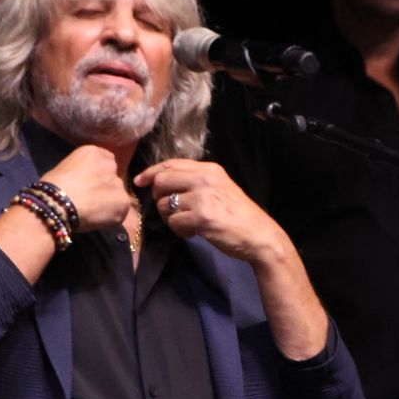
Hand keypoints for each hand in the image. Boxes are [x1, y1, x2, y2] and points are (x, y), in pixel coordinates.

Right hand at [40, 145, 136, 231]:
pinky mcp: (124, 202)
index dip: (98, 175)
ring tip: (93, 212)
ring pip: (117, 195)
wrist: (57, 202)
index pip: (105, 161)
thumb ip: (80, 172)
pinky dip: (112, 217)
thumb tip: (81, 182)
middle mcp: (110, 165)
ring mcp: (119, 183)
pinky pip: (120, 211)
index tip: (90, 185)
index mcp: (94, 152)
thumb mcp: (65, 168)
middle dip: (106, 188)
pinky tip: (97, 220)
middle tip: (92, 199)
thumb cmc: (53, 186)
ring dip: (109, 203)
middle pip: (113, 178)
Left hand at [134, 159, 288, 266]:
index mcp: (209, 169)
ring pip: (165, 204)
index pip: (171, 164)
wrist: (259, 234)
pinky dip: (179, 230)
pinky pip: (173, 222)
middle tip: (169, 211)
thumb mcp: (220, 188)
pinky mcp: (201, 216)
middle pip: (162, 181)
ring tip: (186, 224)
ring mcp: (203, 196)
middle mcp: (205, 178)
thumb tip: (165, 183)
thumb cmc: (238, 214)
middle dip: (158, 198)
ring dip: (170, 218)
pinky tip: (193, 232)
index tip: (139, 182)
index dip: (151, 172)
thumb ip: (196, 182)